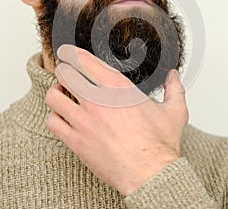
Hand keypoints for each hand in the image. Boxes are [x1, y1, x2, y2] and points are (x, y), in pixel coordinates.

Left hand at [45, 45, 188, 195]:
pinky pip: (53, 122)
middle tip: (66, 72)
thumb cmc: (160, 144)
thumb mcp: (174, 111)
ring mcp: (84, 120)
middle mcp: (97, 100)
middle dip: (64, 70)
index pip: (85, 60)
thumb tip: (173, 75)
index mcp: (118, 88)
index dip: (72, 53)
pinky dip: (55, 116)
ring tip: (62, 93)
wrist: (151, 175)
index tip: (68, 52)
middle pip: (65, 74)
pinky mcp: (76, 141)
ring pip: (54, 96)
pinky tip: (63, 117)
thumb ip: (174, 89)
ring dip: (56, 92)